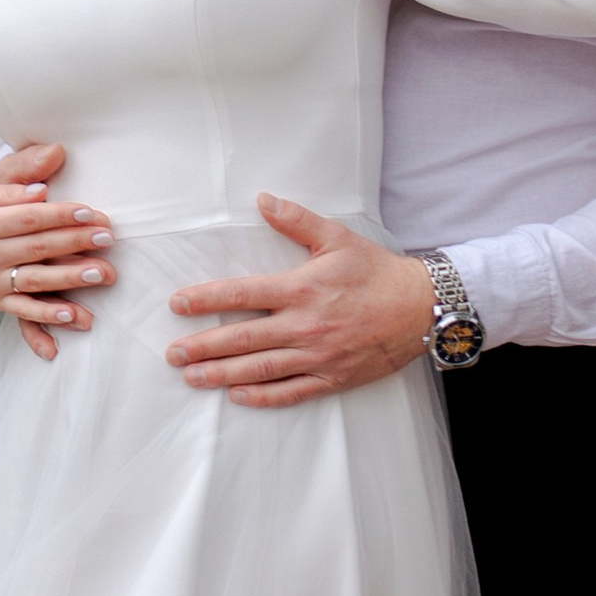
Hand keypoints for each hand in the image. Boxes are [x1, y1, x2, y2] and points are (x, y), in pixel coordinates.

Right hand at [0, 140, 112, 363]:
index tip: (90, 213)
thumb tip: (43, 188)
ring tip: (101, 273)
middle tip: (108, 237)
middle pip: (36, 247)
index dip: (60, 215)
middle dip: (75, 242)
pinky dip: (46, 316)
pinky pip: (22, 311)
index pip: (27, 218)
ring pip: (35, 280)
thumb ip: (9, 188)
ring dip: (70, 278)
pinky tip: (71, 315)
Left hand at [164, 197, 433, 406]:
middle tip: (172, 354)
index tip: (177, 305)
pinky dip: (262, 397)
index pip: (241, 294)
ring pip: (259, 370)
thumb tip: (262, 199)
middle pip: (241, 339)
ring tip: (192, 377)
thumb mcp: (337, 238)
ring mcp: (318, 357)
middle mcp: (304, 326)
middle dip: (202, 347)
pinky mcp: (333, 378)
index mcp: (302, 289)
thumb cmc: (378, 272)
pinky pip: (291, 392)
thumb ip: (296, 220)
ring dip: (221, 374)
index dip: (205, 300)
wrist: (423, 308)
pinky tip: (237, 396)